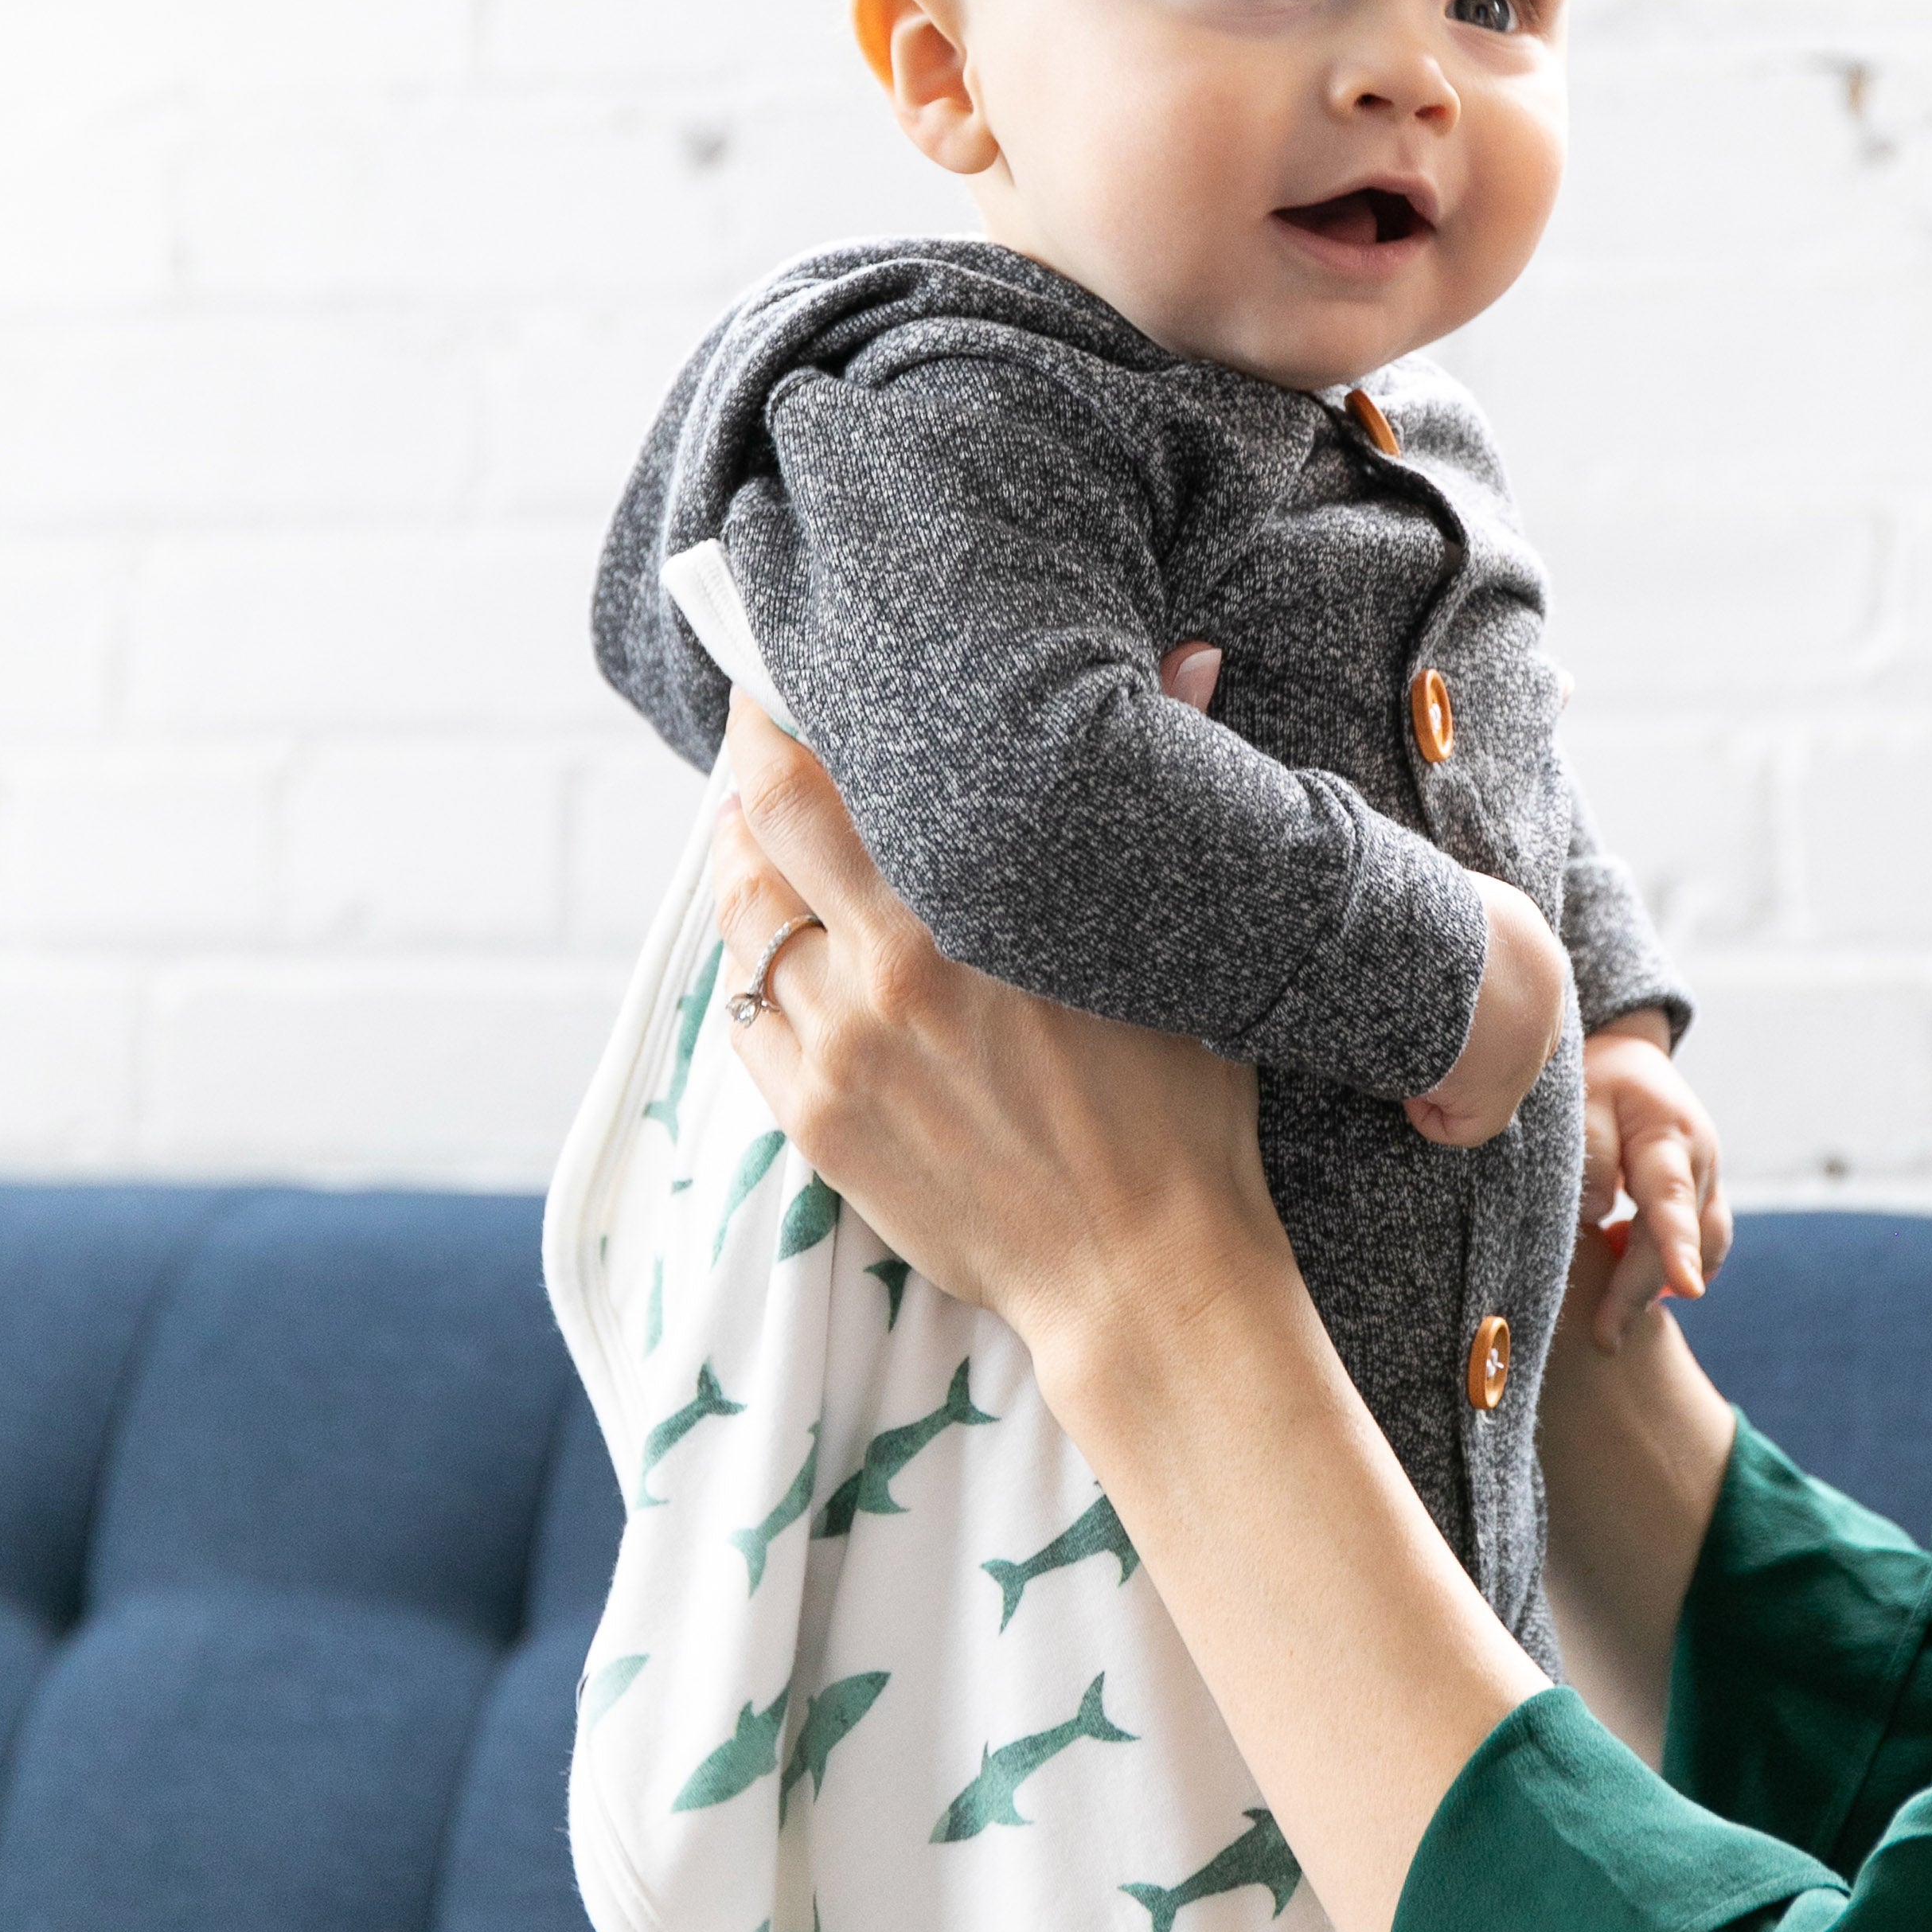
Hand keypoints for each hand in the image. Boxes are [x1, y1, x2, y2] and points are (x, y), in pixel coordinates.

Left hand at [712, 671, 1549, 1931]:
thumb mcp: (1172, 938)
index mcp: (968, 906)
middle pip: (759, 825)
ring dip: (746, 871)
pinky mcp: (814, 1122)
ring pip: (742, 924)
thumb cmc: (1180, 1105)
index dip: (792, 710)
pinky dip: (755, 973)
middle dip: (749, 767)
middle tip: (762, 735)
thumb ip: (1163, 779)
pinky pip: (746, 1021)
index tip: (795, 675)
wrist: (1141, 1277)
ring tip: (765, 840)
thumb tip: (1188, 653)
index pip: (829, 770)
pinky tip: (784, 954)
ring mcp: (837, 1050)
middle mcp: (884, 967)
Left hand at [1579, 1016, 1727, 1337]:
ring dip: (1662, 1284)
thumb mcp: (1584, 1099)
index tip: (1686, 1290)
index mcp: (1669, 1135)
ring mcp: (1709, 1182)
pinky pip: (1700, 1244)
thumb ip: (1590, 1155)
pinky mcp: (1703, 1198)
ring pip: (1702, 1248)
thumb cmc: (1597, 1077)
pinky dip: (1671, 1269)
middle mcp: (1701, 1162)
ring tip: (1617, 1321)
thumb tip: (1598, 1213)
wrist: (1627, 1056)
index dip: (1678, 1247)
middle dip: (1643, 1290)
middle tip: (1605, 1338)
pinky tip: (1631, 1282)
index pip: (1674, 1199)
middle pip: (1681, 1238)